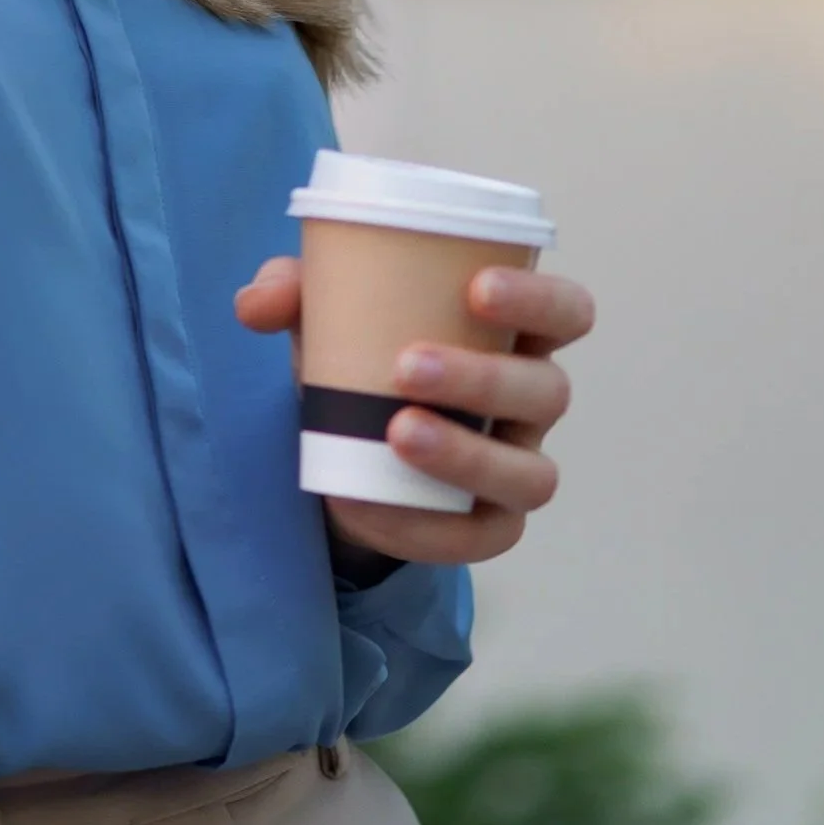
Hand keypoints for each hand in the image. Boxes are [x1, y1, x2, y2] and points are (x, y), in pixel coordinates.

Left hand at [234, 255, 593, 566]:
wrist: (338, 442)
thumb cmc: (357, 352)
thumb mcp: (323, 312)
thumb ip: (288, 292)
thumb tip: (257, 304)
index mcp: (515, 333)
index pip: (566, 311)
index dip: (539, 299)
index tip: (477, 287)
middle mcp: (532, 401)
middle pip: (545, 390)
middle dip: (482, 377)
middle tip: (405, 364)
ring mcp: (518, 467)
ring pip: (529, 474)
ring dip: (466, 454)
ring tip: (395, 434)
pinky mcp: (490, 527)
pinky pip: (483, 537)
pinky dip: (429, 527)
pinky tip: (373, 504)